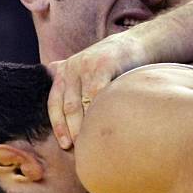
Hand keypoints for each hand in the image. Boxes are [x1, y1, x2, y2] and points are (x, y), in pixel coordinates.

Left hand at [48, 34, 145, 148]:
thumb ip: (71, 81)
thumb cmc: (112, 62)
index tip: (65, 145)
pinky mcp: (103, 65)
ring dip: (87, 125)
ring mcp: (86, 66)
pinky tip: (105, 125)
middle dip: (73, 130)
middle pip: (68, 106)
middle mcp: (71, 68)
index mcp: (64, 72)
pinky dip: (100, 111)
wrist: (137, 42)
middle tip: (81, 149)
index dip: (59, 126)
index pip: (54, 103)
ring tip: (93, 143)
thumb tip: (56, 94)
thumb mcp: (86, 68)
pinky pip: (98, 93)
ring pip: (83, 103)